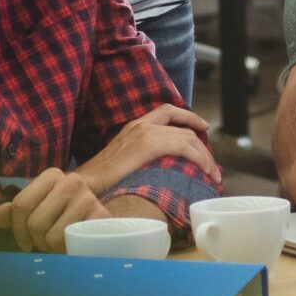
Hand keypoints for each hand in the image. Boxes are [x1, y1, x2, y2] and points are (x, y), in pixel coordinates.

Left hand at [0, 168, 107, 252]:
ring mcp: (88, 198)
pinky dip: (66, 251)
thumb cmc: (60, 214)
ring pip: (52, 236)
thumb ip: (15, 212)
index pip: (21, 204)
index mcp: (51, 176)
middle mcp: (71, 181)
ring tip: (58, 244)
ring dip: (52, 248)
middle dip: (36, 240)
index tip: (24, 243)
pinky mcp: (101, 217)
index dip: (18, 230)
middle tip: (45, 243)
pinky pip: (71, 244)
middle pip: (36, 222)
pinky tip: (71, 246)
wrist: (97, 217)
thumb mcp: (37, 208)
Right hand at [76, 104, 221, 196]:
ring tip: (212, 173)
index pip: (167, 112)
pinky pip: (184, 147)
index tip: (203, 128)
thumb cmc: (98, 180)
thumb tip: (155, 173)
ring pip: (187, 137)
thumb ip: (138, 160)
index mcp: (133, 127)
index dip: (188, 117)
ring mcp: (144, 133)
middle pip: (182, 124)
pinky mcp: (148, 145)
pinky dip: (200, 158)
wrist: (82, 183)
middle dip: (202, 142)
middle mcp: (140, 125)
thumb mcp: (121, 163)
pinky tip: (205, 171)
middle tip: (212, 162)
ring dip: (205, 155)